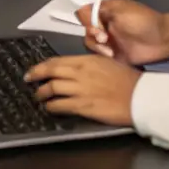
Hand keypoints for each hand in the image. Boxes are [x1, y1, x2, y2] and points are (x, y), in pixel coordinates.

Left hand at [24, 55, 140, 125]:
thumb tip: (75, 70)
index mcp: (87, 60)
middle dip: (36, 76)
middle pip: (51, 72)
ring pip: (52, 89)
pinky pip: (61, 105)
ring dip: (42, 93)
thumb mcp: (107, 62)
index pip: (58, 61)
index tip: (34, 70)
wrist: (140, 96)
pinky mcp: (83, 106)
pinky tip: (49, 108)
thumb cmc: (128, 79)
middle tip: (28, 81)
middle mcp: (80, 72)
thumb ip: (90, 65)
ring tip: (38, 97)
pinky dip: (51, 107)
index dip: (42, 66)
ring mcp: (81, 89)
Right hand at [73, 0, 168, 65]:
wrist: (164, 39)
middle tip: (104, 39)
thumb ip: (102, 9)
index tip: (96, 27)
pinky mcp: (115, 55)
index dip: (87, 21)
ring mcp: (110, 41)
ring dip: (97, 47)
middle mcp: (106, 26)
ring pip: (92, 44)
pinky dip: (101, 57)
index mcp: (106, 12)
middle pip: (87, 30)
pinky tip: (111, 57)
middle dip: (92, 35)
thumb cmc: (144, 20)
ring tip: (109, 51)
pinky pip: (100, 57)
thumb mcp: (121, 8)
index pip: (86, 14)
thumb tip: (84, 12)